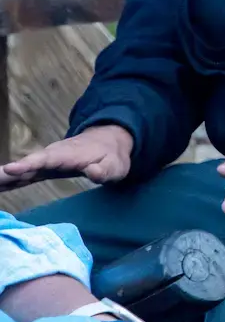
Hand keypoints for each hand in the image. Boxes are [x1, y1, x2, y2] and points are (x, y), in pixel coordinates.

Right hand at [3, 125, 132, 185]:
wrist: (108, 141)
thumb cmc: (112, 156)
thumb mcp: (115, 165)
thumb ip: (105, 170)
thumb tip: (92, 171)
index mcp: (68, 155)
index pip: (46, 159)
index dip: (29, 164)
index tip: (11, 169)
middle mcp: (52, 156)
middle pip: (26, 165)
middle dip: (7, 173)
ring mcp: (45, 162)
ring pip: (20, 171)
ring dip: (3, 177)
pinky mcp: (42, 169)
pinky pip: (22, 175)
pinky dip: (8, 180)